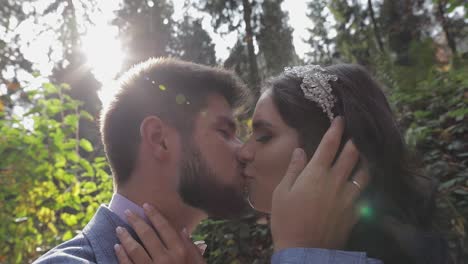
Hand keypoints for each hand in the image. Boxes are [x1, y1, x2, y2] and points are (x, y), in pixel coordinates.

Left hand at [114, 204, 205, 263]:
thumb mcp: (199, 263)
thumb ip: (192, 247)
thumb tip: (183, 229)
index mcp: (181, 252)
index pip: (165, 227)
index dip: (155, 215)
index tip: (146, 206)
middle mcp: (166, 259)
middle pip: (147, 235)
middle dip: (136, 221)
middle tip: (127, 212)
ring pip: (134, 249)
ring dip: (125, 237)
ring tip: (119, 229)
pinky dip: (121, 255)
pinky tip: (117, 247)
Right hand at [271, 117, 369, 250]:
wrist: (303, 251)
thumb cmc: (287, 220)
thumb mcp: (282, 192)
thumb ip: (293, 169)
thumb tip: (300, 150)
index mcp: (316, 174)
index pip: (330, 144)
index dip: (336, 129)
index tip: (341, 119)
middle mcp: (336, 181)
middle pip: (352, 154)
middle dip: (355, 140)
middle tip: (357, 132)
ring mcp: (348, 197)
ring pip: (364, 172)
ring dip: (365, 160)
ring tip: (366, 154)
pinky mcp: (355, 212)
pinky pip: (365, 193)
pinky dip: (365, 184)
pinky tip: (364, 182)